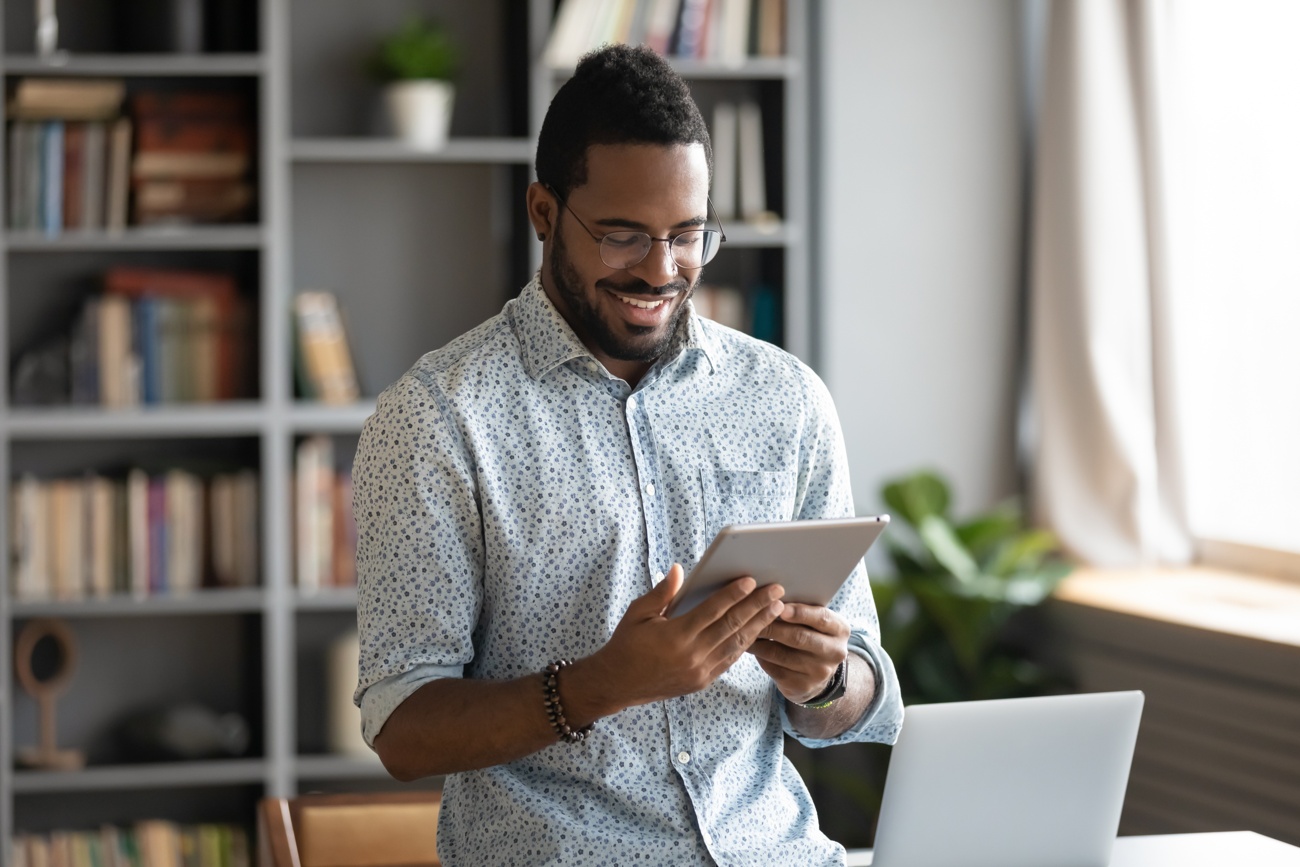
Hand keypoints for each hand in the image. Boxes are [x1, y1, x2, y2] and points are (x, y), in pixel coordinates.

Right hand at [581, 565, 785, 711]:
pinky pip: (729, 660)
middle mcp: (692, 655)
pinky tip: (757, 631)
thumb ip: (662, 592)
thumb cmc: (626, 644)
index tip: (751, 580)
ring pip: (736, 644)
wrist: (617, 683)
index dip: (734, 594)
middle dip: (757, 607)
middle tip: (777, 591)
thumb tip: (679, 570)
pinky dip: (745, 644)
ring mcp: (700, 671)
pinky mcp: (702, 681)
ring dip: (758, 625)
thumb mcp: (638, 613)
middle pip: (732, 626)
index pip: (713, 610)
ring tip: (776, 609)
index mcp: (676, 635)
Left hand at [749, 603, 849, 703]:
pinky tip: (748, 646)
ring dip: (759, 641)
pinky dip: (759, 656)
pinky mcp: (802, 686)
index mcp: (840, 629)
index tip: (780, 606)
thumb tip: (772, 597)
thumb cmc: (811, 635)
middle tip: (751, 615)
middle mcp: (834, 652)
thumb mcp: (816, 622)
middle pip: (799, 637)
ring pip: (781, 654)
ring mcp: (819, 672)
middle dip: (772, 625)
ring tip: (743, 629)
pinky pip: (774, 669)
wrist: (818, 673)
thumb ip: (802, 609)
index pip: (821, 618)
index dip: (800, 612)